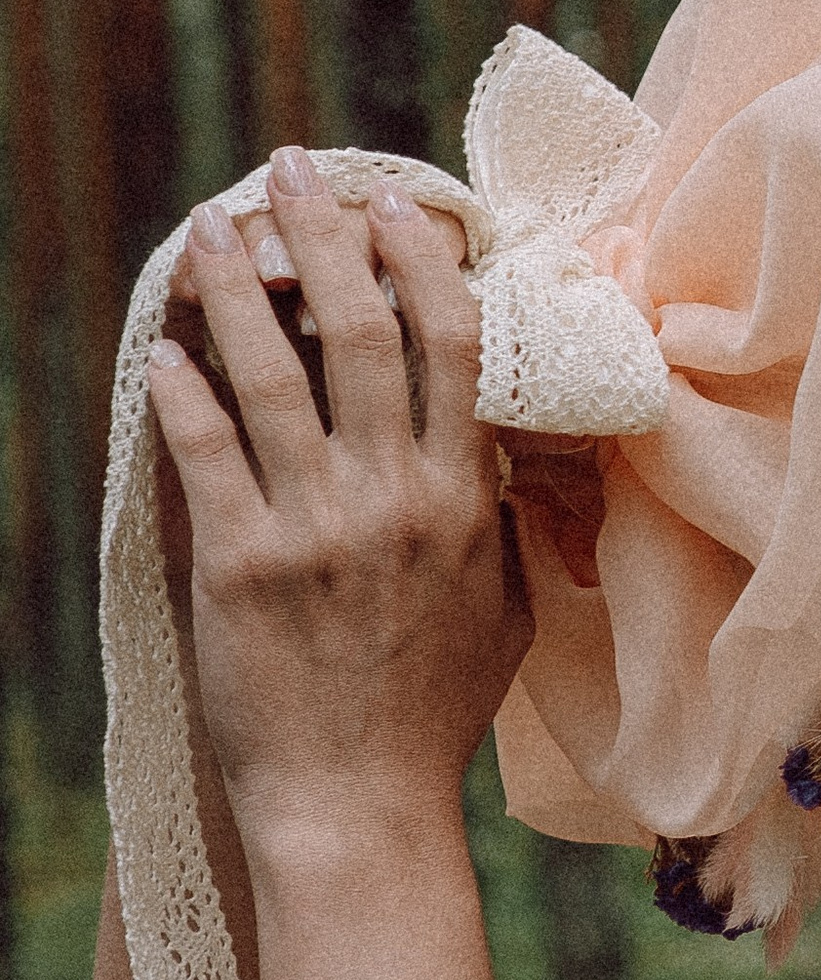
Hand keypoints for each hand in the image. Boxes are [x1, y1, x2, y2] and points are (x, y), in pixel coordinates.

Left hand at [147, 148, 527, 860]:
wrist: (359, 807)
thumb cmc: (431, 715)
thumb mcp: (502, 611)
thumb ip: (499, 522)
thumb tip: (499, 452)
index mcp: (464, 501)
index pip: (452, 345)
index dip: (418, 260)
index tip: (392, 203)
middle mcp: (396, 501)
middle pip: (362, 332)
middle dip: (321, 238)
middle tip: (288, 173)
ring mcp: (318, 532)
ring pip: (273, 377)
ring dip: (235, 290)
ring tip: (206, 232)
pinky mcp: (242, 569)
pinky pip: (206, 455)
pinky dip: (181, 393)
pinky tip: (158, 351)